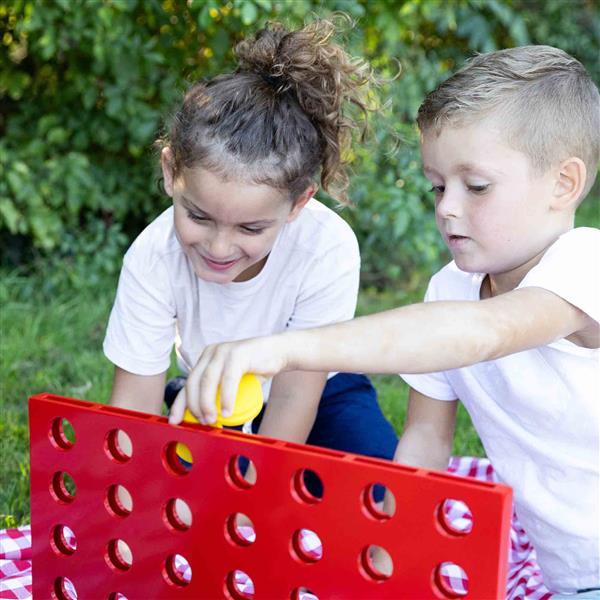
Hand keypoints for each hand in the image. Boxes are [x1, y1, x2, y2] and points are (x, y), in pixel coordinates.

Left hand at [168, 335, 290, 425]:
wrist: (279, 352)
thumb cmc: (256, 369)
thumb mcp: (233, 382)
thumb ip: (219, 393)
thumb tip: (206, 419)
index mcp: (206, 359)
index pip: (188, 383)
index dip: (179, 403)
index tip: (175, 421)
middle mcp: (211, 352)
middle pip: (194, 382)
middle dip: (194, 406)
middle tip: (202, 423)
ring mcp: (224, 351)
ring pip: (207, 381)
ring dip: (207, 404)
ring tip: (212, 420)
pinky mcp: (238, 353)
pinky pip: (228, 380)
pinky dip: (226, 398)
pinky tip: (227, 411)